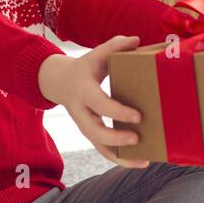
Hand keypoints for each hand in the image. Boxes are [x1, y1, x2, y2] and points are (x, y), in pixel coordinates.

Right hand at [37, 37, 149, 168]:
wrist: (60, 83)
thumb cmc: (86, 68)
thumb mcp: (96, 55)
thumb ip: (115, 46)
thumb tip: (136, 40)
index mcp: (84, 91)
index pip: (99, 103)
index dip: (117, 111)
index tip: (138, 116)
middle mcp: (81, 112)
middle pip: (95, 132)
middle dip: (116, 138)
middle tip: (138, 139)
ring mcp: (84, 125)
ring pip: (98, 147)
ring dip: (120, 157)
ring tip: (143, 161)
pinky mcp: (90, 134)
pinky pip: (103, 150)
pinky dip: (119, 159)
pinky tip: (139, 161)